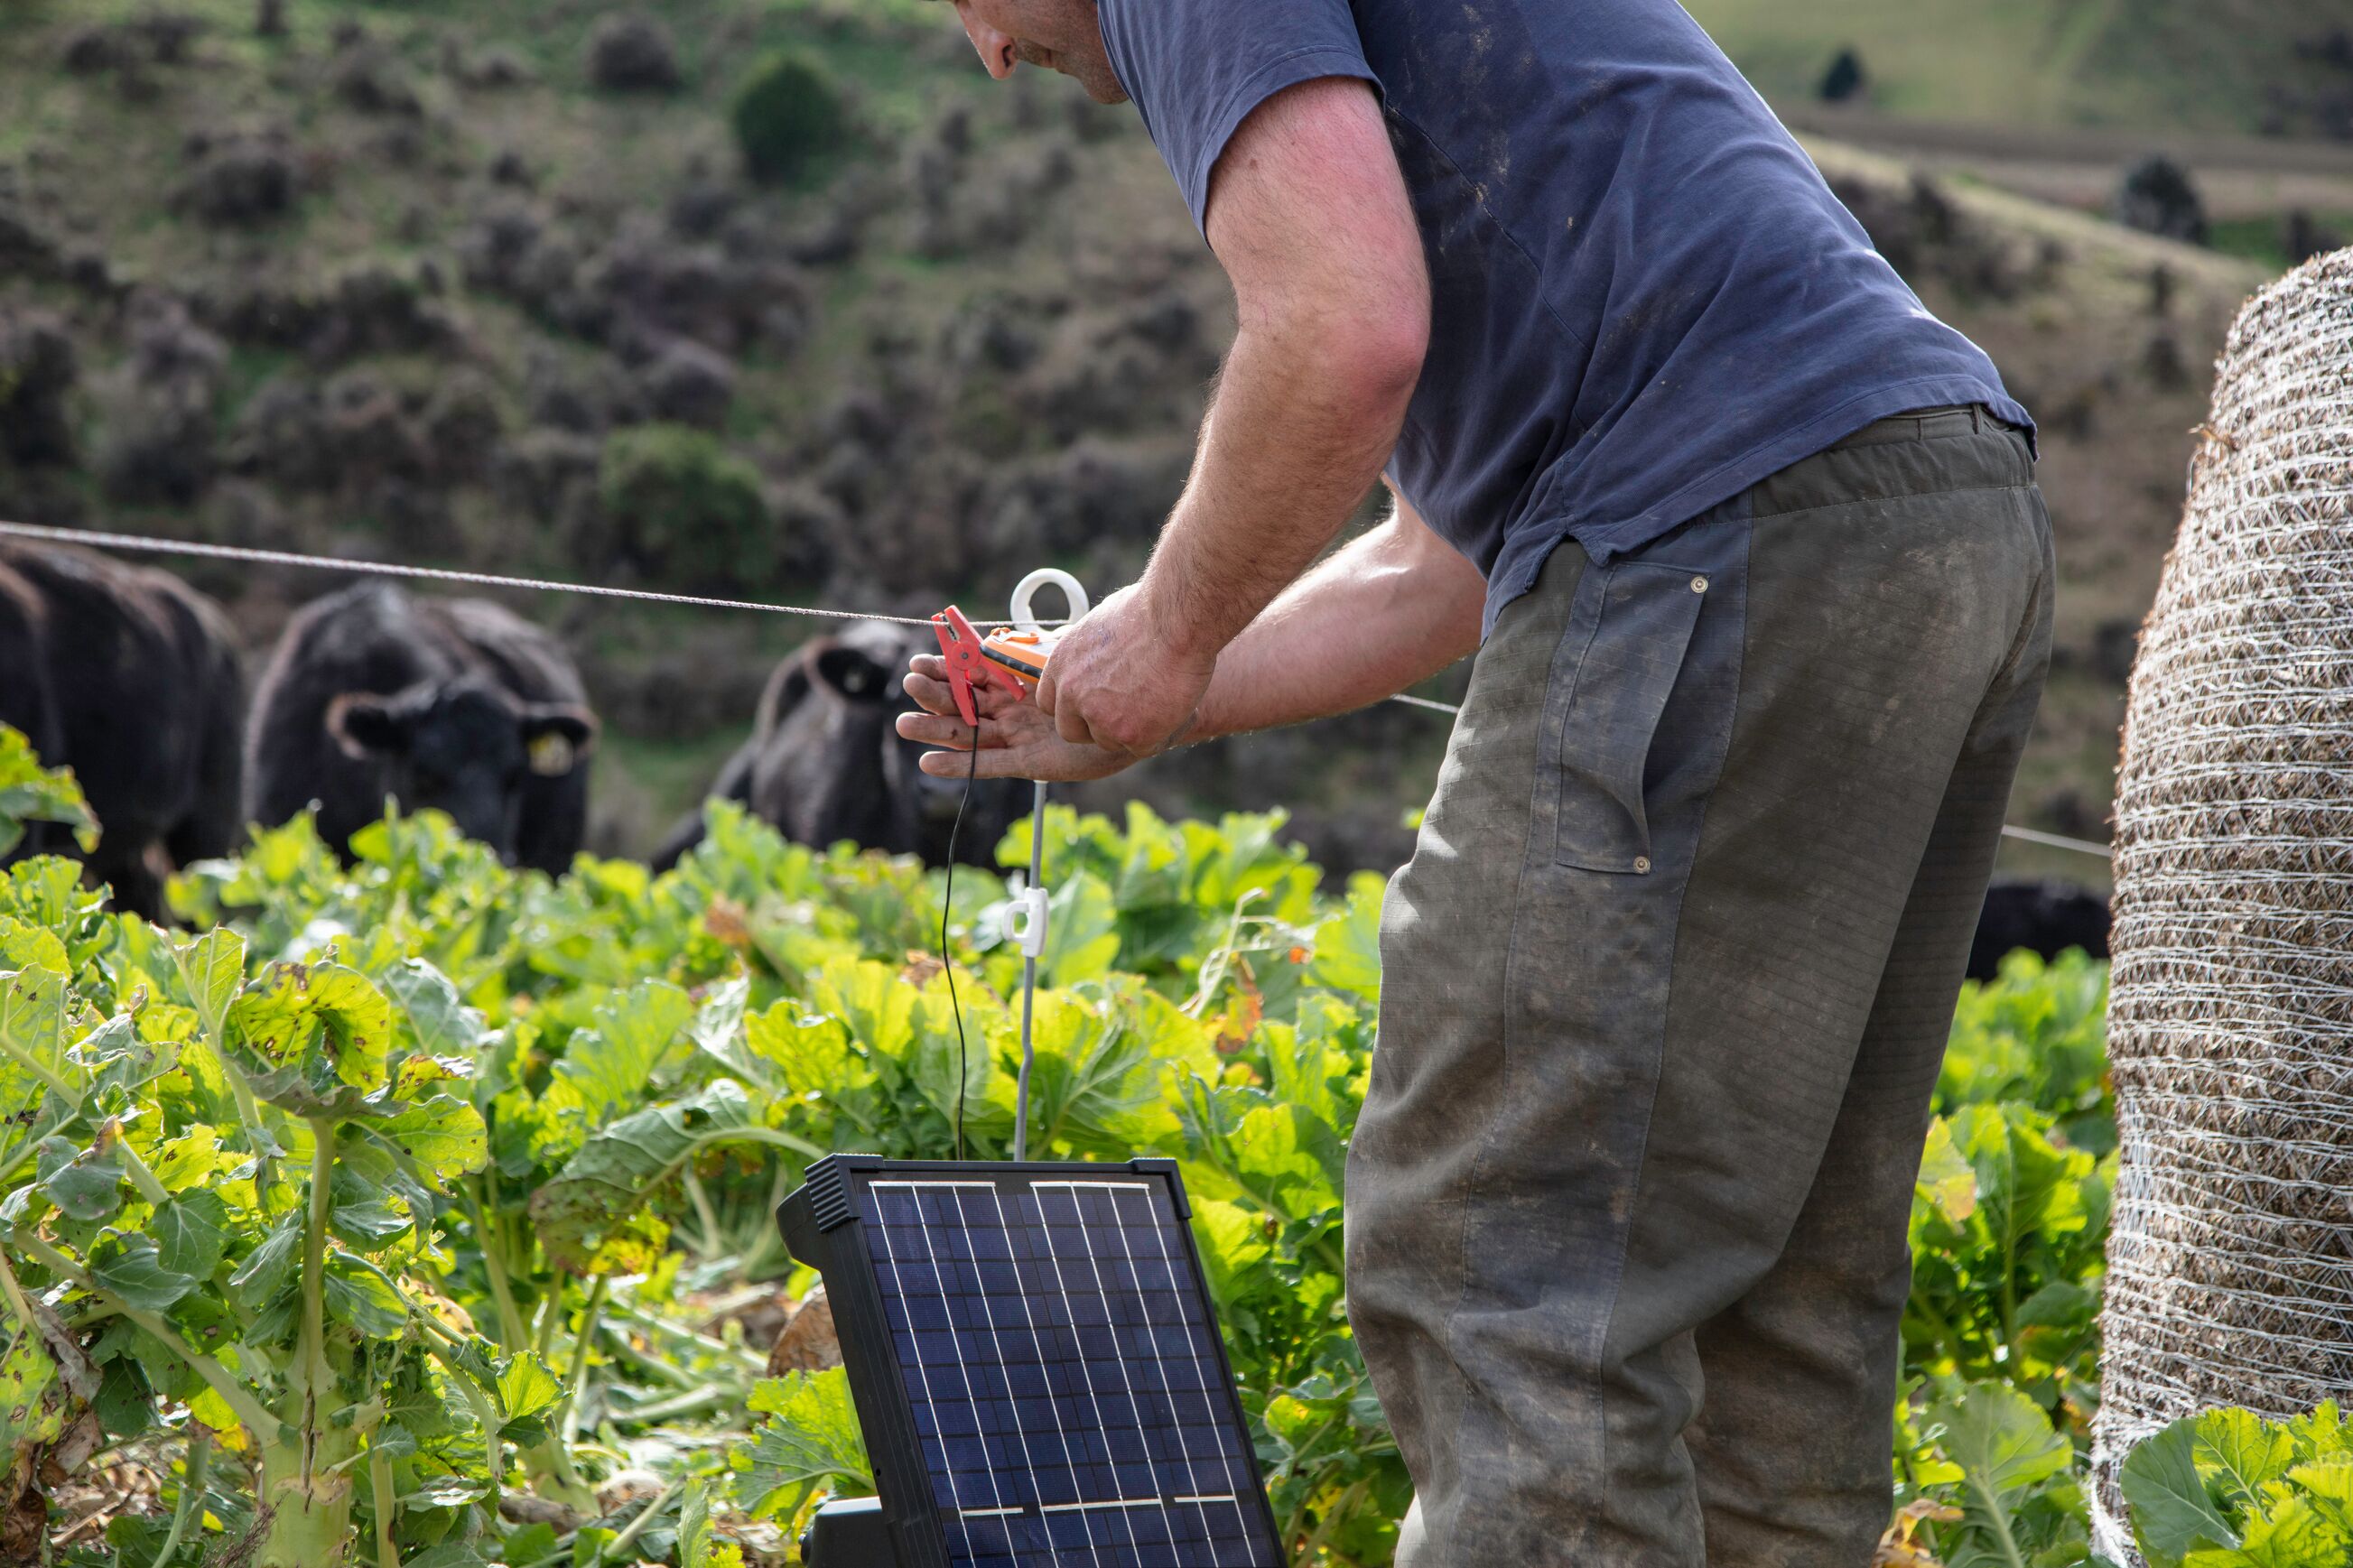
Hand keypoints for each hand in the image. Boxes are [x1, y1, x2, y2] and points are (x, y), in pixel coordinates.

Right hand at [897, 654, 1138, 783]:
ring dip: (935, 731)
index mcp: (1013, 681)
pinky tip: (928, 763)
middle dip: (934, 697)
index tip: (917, 663)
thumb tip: (988, 639)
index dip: (944, 670)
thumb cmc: (1100, 678)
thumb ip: (1024, 650)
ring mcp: (1017, 736)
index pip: (969, 675)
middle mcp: (1010, 709)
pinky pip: (988, 764)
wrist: (1134, 710)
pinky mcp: (1028, 763)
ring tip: (905, 725)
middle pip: (962, 705)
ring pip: (967, 735)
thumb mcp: (1058, 656)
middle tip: (910, 687)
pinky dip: (959, 765)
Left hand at [1033, 584, 1216, 756]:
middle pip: (1071, 731)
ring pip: (1108, 741)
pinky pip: (1140, 747)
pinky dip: (1157, 734)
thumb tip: (1093, 657)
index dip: (1072, 707)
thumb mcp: (1100, 624)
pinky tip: (1171, 709)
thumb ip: (1089, 653)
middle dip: (1094, 727)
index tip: (1092, 703)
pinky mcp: (1130, 734)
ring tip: (1156, 701)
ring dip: (1129, 730)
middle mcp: (1072, 694)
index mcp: (1061, 665)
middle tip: (1124, 713)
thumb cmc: (1148, 611)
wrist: (1176, 620)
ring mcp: (1100, 717)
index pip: (1049, 703)